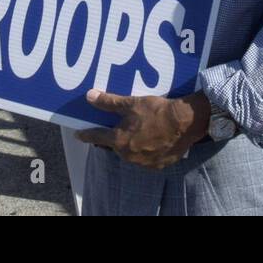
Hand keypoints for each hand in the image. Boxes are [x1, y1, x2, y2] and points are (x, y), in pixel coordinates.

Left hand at [74, 90, 210, 168]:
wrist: (185, 123)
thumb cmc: (156, 112)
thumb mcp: (131, 104)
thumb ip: (108, 103)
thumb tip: (89, 96)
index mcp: (119, 141)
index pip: (97, 137)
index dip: (86, 134)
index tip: (78, 134)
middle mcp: (128, 156)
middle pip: (115, 146)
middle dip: (114, 138)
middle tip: (117, 128)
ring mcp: (143, 163)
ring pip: (131, 153)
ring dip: (131, 145)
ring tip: (138, 132)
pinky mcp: (158, 165)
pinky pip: (146, 158)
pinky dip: (146, 150)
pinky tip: (152, 140)